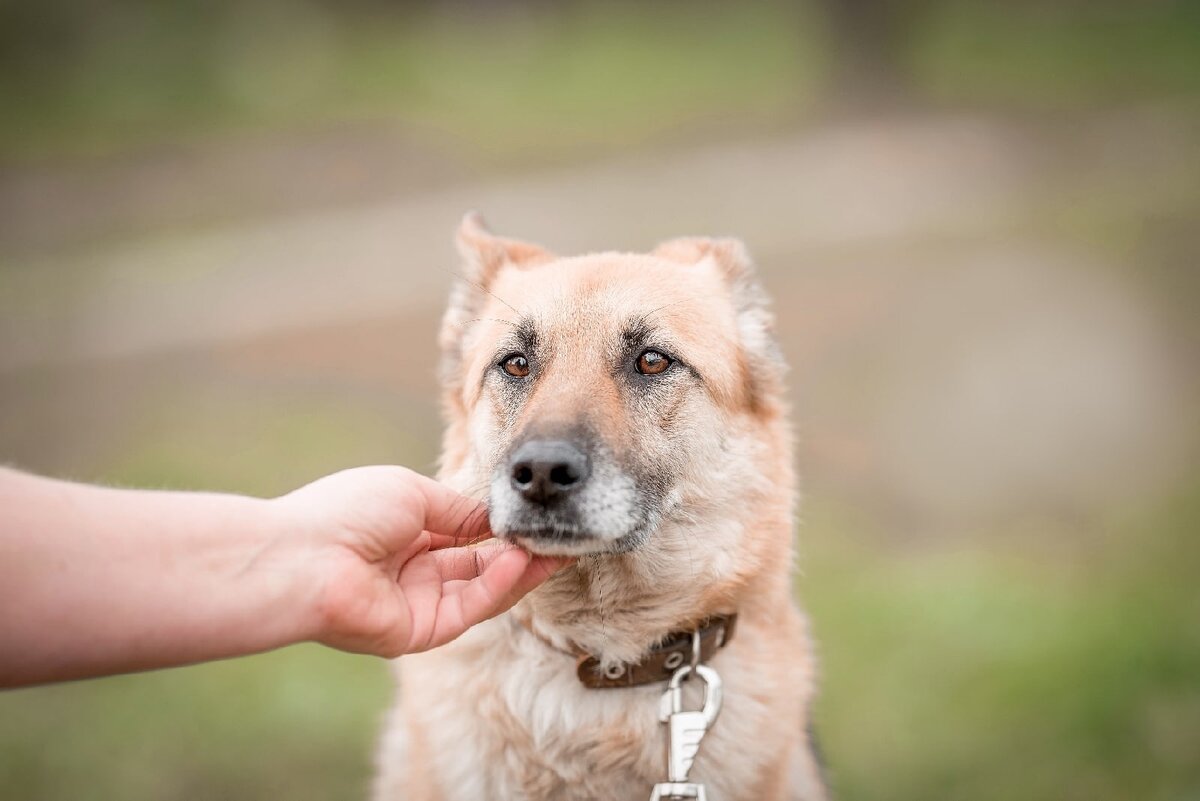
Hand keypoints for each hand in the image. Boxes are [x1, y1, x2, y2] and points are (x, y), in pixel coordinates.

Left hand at [274, 466, 566, 657]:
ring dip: (521, 569)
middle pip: (482, 565)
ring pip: (483, 589)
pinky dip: (498, 586)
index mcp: (407, 533)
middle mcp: (416, 570)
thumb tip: (497, 517)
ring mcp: (420, 603)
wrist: (302, 557)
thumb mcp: (413, 493)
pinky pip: (470, 608)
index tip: (540, 514)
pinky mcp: (421, 632)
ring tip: (556, 547)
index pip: (467, 533)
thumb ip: (459, 509)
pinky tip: (521, 561)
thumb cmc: (346, 512)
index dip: (503, 527)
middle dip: (524, 551)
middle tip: (566, 536)